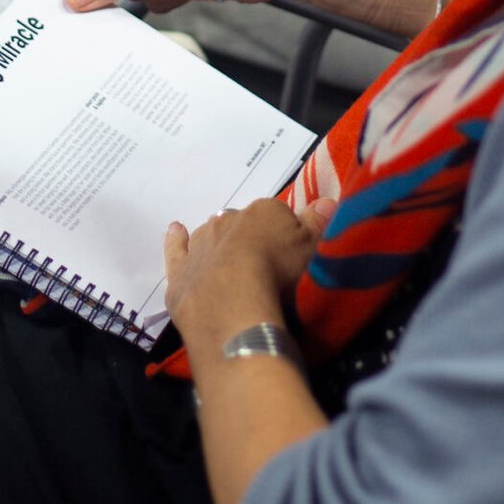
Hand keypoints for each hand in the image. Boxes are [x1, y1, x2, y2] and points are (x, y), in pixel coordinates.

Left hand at [163, 198, 335, 349]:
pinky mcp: (180, 273)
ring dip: (218, 244)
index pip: (279, 216)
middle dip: (252, 241)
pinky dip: (175, 240)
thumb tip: (327, 200)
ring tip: (231, 265)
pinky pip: (175, 249)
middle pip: (243, 227)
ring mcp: (200, 245)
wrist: (235, 303)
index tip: (292, 257)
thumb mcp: (313, 248)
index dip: (286, 236)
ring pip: (210, 236)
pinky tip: (175, 232)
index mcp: (264, 212)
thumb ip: (319, 222)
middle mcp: (228, 221)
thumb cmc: (281, 275)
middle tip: (265, 269)